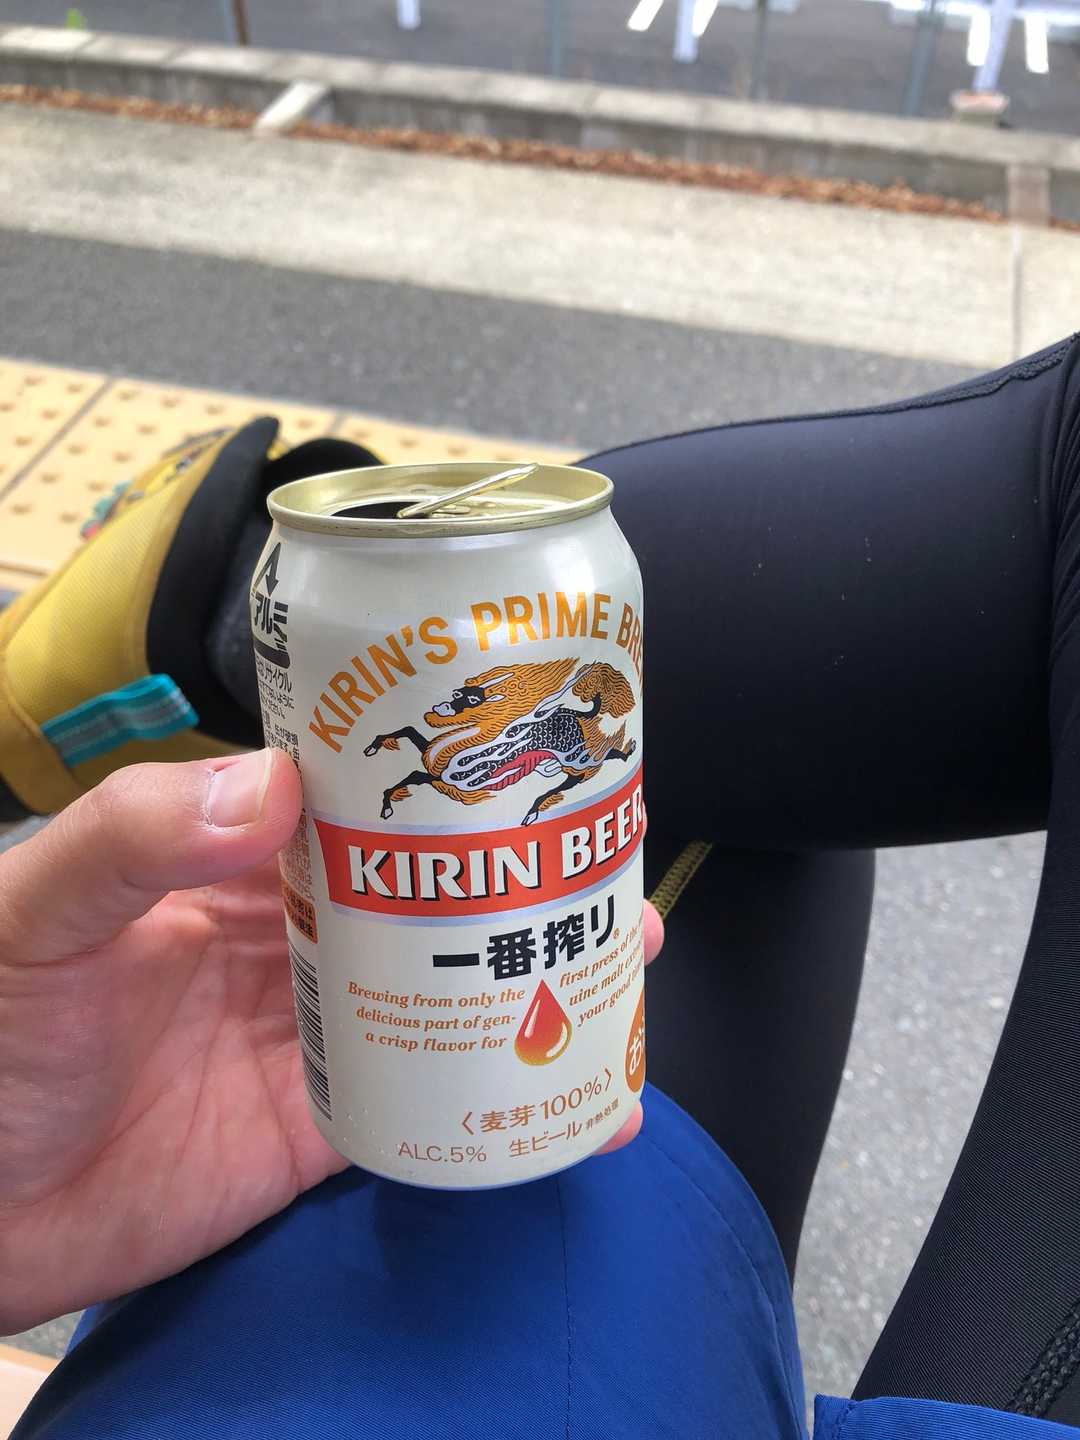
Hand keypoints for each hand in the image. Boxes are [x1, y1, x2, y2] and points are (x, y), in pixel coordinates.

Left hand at [0, 751, 662, 1330]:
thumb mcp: (37, 910)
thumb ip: (134, 838)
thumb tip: (277, 787)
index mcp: (234, 865)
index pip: (358, 804)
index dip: (444, 779)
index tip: (532, 758)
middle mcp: (291, 939)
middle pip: (428, 896)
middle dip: (520, 880)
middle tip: (611, 870)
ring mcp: (315, 1035)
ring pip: (447, 994)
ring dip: (534, 980)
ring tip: (624, 965)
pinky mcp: (323, 1130)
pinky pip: (431, 1111)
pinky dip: (507, 1108)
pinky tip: (580, 1104)